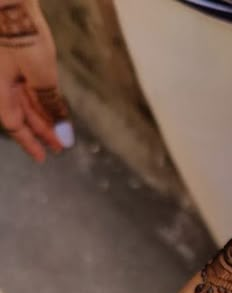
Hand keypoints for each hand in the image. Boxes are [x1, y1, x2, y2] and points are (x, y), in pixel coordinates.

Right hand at [0, 0, 72, 160]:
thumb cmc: (18, 33)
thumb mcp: (40, 74)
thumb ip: (50, 103)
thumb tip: (62, 131)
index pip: (14, 124)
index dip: (29, 142)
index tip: (42, 158)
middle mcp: (1, 82)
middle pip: (22, 113)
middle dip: (41, 130)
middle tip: (59, 147)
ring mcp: (8, 68)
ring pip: (26, 99)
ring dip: (43, 116)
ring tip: (61, 132)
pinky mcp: (17, 55)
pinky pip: (29, 84)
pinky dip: (41, 98)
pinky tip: (53, 108)